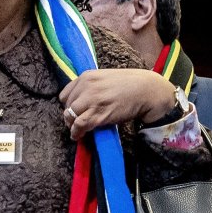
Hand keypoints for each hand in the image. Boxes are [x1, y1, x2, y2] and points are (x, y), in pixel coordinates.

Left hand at [59, 69, 174, 140]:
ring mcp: (92, 100)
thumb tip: (83, 100)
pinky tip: (78, 136)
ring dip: (72, 126)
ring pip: (70, 116)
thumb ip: (92, 86)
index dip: (68, 105)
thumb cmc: (129, 84)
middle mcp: (86, 87)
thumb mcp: (105, 78)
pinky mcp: (99, 114)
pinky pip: (79, 125)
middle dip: (70, 116)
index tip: (75, 111)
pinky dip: (76, 132)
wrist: (146, 90)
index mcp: (87, 76)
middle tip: (76, 123)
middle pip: (67, 106)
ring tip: (77, 131)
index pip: (65, 94)